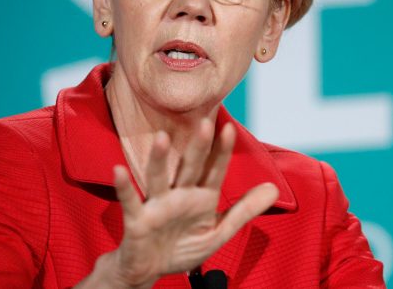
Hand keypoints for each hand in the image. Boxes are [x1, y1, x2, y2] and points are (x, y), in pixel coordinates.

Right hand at [107, 120, 278, 287]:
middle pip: (189, 168)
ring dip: (159, 159)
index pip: (214, 171)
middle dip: (197, 148)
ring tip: (162, 137)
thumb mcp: (219, 231)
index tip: (229, 128)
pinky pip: (130, 200)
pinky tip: (118, 169)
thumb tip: (274, 188)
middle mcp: (179, 195)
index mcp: (201, 197)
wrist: (151, 270)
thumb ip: (245, 210)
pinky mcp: (137, 219)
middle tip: (204, 123)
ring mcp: (157, 205)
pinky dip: (124, 186)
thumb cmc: (183, 246)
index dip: (221, 152)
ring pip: (158, 178)